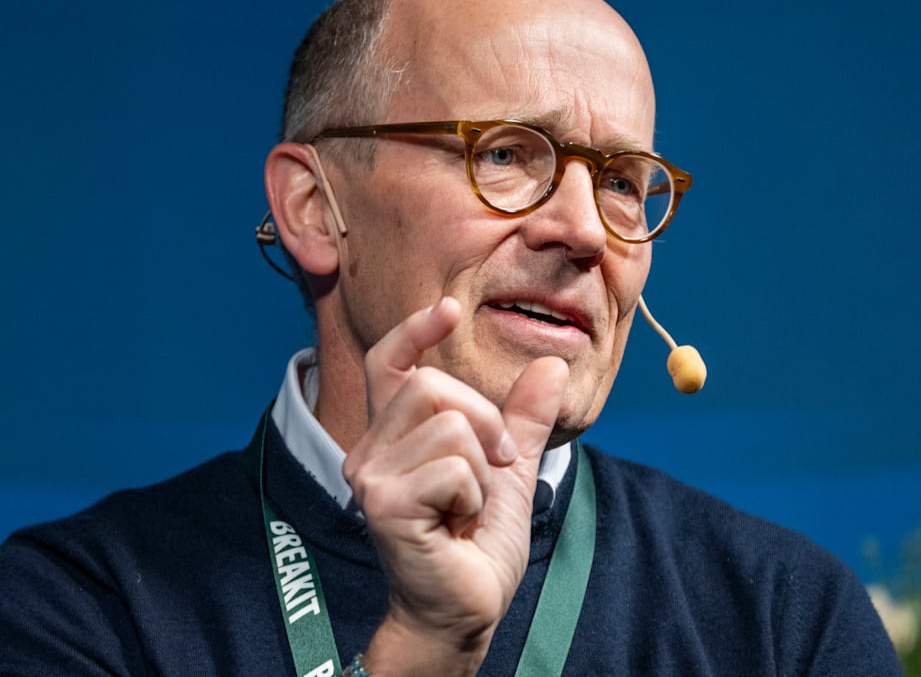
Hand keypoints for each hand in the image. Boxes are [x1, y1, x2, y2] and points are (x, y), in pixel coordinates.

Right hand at [343, 297, 569, 674]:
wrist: (464, 610)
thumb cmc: (475, 547)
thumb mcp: (510, 471)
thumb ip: (523, 421)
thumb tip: (552, 364)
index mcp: (393, 438)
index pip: (389, 364)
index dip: (415, 331)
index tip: (450, 311)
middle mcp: (369, 451)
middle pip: (430, 386)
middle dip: (484, 420)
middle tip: (497, 466)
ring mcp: (370, 477)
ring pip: (447, 423)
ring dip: (482, 467)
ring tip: (471, 506)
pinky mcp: (384, 504)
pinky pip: (453, 467)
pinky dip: (475, 496)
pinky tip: (460, 525)